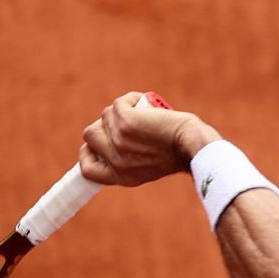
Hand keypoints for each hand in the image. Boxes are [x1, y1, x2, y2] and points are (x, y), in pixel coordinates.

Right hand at [78, 92, 219, 185]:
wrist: (191, 147)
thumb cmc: (175, 154)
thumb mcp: (145, 167)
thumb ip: (124, 158)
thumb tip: (103, 136)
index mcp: (120, 176)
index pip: (87, 170)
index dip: (87, 154)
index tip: (96, 145)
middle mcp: (115, 160)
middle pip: (90, 134)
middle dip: (105, 125)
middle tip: (126, 122)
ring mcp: (117, 140)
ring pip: (105, 115)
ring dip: (123, 110)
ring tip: (146, 117)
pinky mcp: (125, 121)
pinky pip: (119, 103)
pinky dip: (133, 99)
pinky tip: (148, 106)